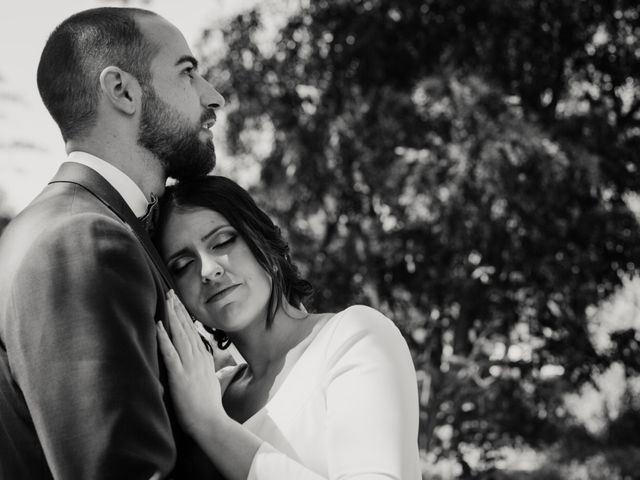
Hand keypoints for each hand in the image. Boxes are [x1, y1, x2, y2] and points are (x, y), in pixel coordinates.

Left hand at [156, 290, 223, 437]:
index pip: (194, 332)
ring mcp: (190, 366)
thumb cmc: (211, 406)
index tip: (179, 303)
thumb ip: (223, 374)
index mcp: (205, 359)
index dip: (185, 317)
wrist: (210, 422)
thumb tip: (232, 370)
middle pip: (187, 328)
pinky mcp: (180, 376)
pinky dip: (164, 338)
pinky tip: (159, 325)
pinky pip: (170, 353)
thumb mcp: (218, 384)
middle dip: (178, 309)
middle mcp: (199, 358)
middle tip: (171, 292)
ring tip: (166, 301)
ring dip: (172, 316)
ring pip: (180, 335)